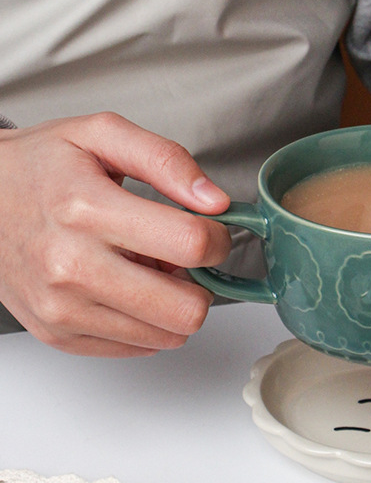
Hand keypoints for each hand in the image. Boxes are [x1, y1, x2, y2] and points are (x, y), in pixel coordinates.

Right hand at [0, 113, 231, 356]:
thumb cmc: (40, 166)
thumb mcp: (102, 135)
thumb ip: (167, 161)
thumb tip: (215, 201)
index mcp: (86, 209)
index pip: (190, 244)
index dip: (218, 238)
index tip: (210, 230)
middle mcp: (71, 266)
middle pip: (186, 308)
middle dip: (202, 281)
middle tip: (183, 258)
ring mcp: (63, 309)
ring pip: (169, 335)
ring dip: (173, 302)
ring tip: (148, 268)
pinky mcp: (59, 335)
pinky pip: (141, 347)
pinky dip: (148, 320)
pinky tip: (127, 287)